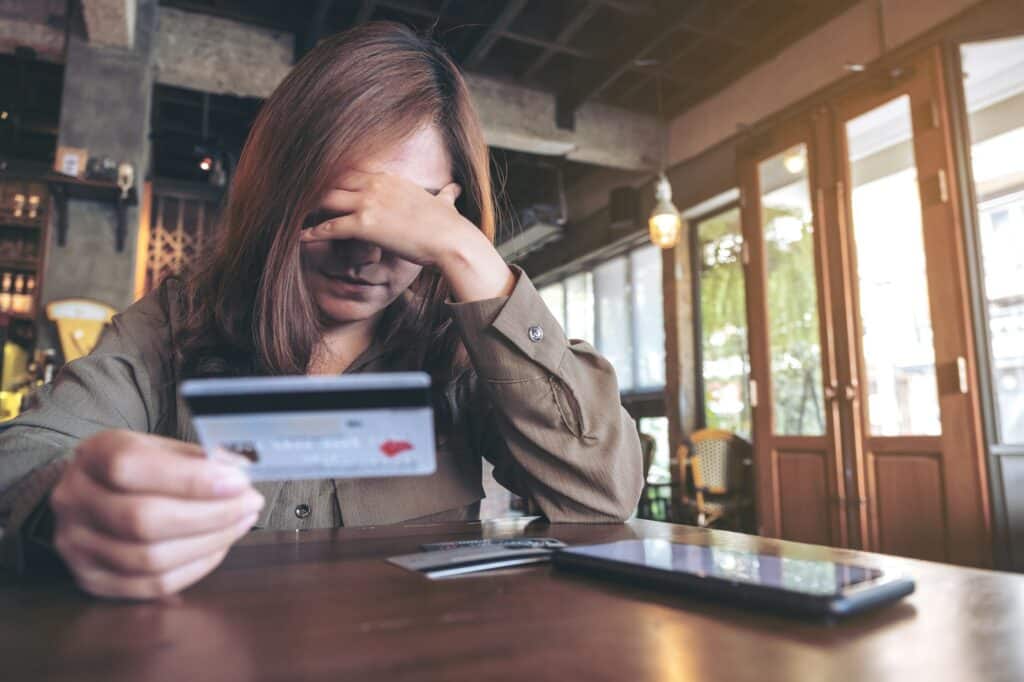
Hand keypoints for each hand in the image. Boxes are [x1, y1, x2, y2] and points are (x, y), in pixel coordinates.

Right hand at [50, 430, 263, 599]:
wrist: (92, 494)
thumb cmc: (138, 469)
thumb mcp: (160, 447)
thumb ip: (196, 458)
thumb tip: (238, 472)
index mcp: (93, 456)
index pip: (132, 467)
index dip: (191, 479)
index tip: (238, 482)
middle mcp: (75, 501)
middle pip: (144, 519)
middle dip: (211, 515)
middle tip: (250, 504)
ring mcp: (77, 545)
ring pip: (150, 559)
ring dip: (209, 543)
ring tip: (240, 523)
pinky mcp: (92, 580)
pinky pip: (152, 586)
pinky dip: (194, 568)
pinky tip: (217, 547)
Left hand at [299, 170, 474, 266]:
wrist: (451, 240)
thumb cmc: (450, 227)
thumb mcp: (445, 204)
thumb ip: (445, 196)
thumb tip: (455, 190)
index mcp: (390, 178)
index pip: (352, 172)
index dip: (334, 180)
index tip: (321, 187)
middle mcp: (376, 184)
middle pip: (333, 181)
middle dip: (315, 189)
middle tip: (297, 199)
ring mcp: (368, 203)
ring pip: (326, 199)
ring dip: (308, 207)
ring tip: (291, 214)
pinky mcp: (364, 225)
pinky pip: (330, 227)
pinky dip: (312, 232)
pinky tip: (300, 237)